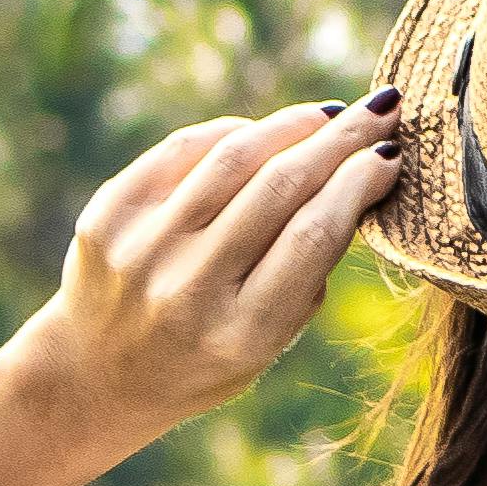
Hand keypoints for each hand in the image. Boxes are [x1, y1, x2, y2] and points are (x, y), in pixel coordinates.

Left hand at [28, 95, 406, 439]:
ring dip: (293, 124)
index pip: (315, 233)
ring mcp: (141, 248)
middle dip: (341, 139)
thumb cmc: (208, 357)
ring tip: (329, 114)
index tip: (392, 153)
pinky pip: (184, 149)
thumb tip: (361, 173)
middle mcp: (187, 289)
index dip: (360, 181)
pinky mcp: (107, 216)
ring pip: (234, 156)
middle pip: (281, 187)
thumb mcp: (271, 342)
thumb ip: (309, 271)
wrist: (95, 376)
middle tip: (382, 109)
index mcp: (242, 333)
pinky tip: (264, 133)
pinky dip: (234, 133)